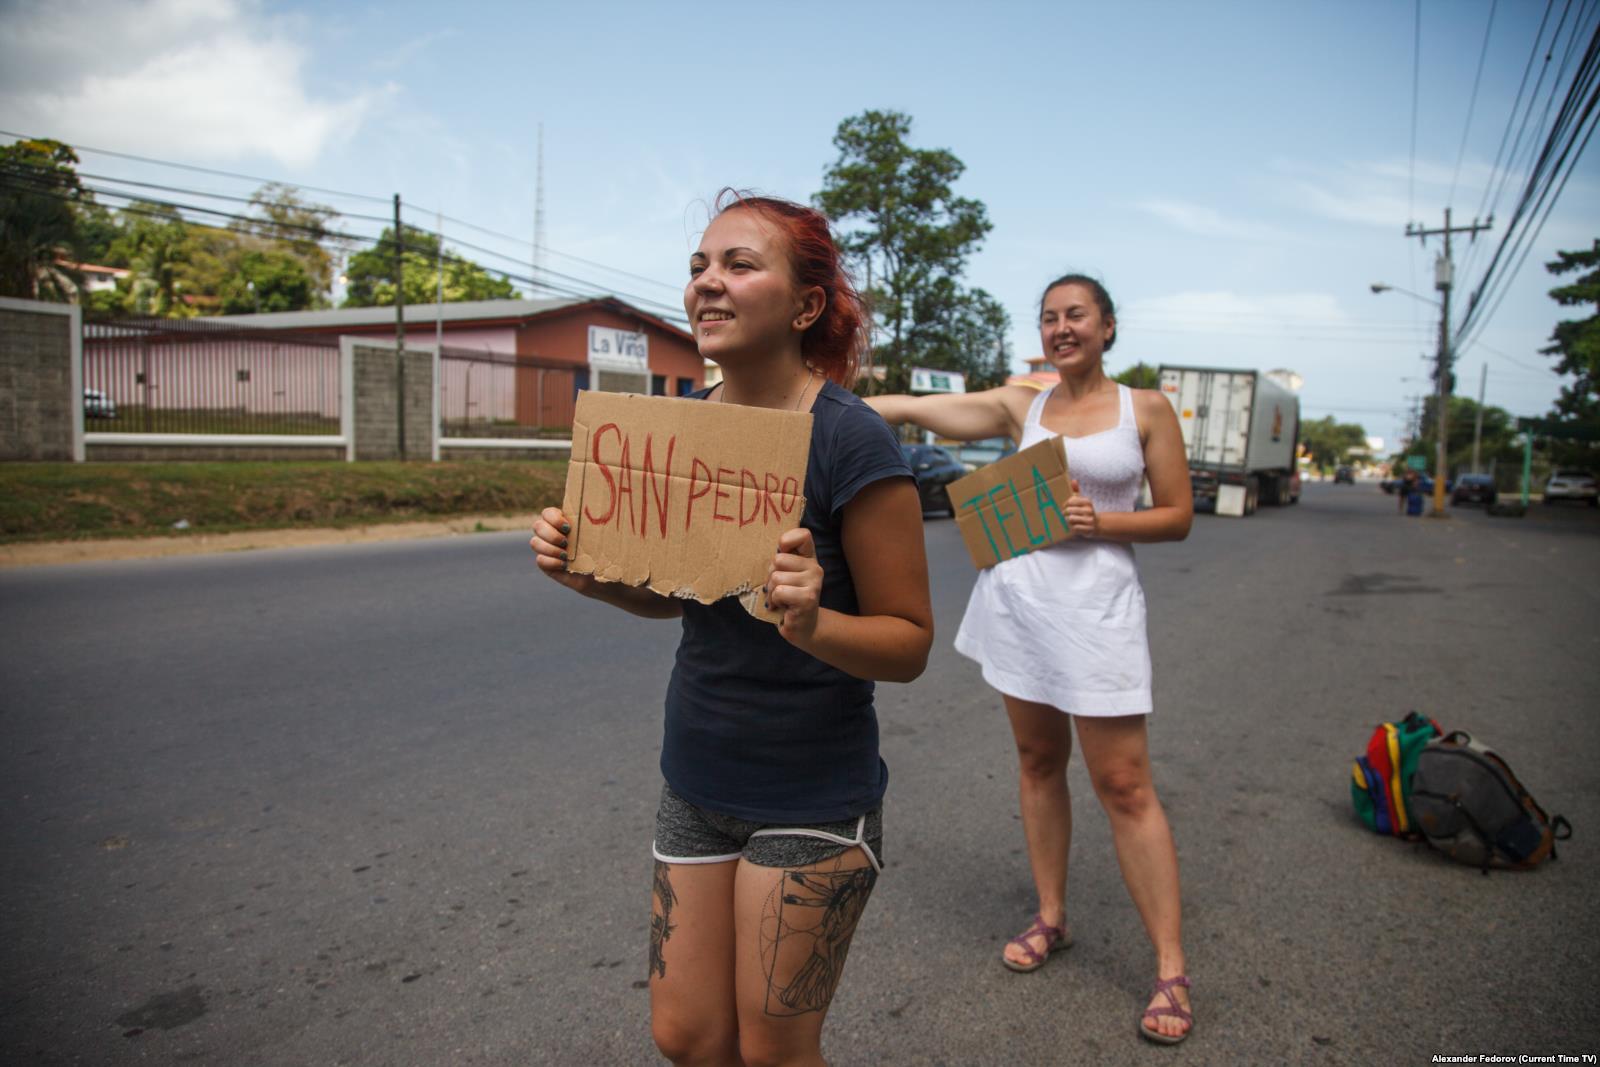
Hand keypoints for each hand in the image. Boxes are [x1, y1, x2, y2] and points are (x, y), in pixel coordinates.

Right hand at [530, 506, 595, 594]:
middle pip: (538, 526)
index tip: (568, 528)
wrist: (601, 575)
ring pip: (535, 542)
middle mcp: (551, 533)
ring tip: (565, 555)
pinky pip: (540, 560)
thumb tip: (602, 511)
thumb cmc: (602, 552)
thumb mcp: (600, 536)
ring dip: (550, 549)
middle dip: (551, 535)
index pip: (548, 513)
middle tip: (566, 542)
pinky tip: (564, 565)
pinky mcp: (546, 564)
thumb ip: (595, 523)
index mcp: (562, 522)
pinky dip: (551, 562)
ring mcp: (546, 549)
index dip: (553, 518)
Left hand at [766, 527, 822, 645]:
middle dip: (771, 576)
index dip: (787, 540)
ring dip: (772, 592)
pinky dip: (775, 601)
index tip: (781, 553)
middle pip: (778, 559)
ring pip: (776, 577)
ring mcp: (814, 582)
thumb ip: (782, 561)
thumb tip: (774, 553)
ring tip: (781, 600)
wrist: (804, 627)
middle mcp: (815, 567)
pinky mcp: (808, 598)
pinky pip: (779, 592)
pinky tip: (783, 607)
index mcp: (809, 558)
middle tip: (779, 589)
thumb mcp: (785, 575)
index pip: (803, 535)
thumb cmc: (789, 599)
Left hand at [1064, 479, 1098, 537]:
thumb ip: (1076, 491)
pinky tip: (1073, 526)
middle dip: (1064, 513)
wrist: (1097, 524)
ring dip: (1067, 520)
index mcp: (1087, 501)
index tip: (1064, 507)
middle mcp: (1089, 510)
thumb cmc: (1086, 510)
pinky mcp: (1088, 529)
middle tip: (1064, 514)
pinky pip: (1074, 527)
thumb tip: (1074, 480)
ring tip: (1068, 520)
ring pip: (1070, 519)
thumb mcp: (1082, 500)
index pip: (1070, 501)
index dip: (1065, 504)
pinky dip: (1072, 527)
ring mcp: (1089, 520)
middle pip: (1069, 510)